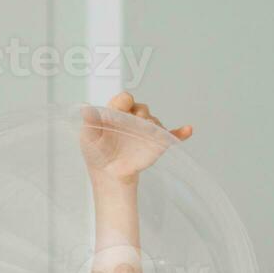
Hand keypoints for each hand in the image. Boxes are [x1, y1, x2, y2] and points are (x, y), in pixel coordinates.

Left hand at [79, 90, 193, 184]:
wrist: (109, 173)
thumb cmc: (97, 152)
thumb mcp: (89, 137)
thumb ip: (90, 122)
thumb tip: (85, 108)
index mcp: (118, 112)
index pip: (124, 99)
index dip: (124, 101)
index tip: (122, 107)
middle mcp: (135, 118)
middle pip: (142, 108)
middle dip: (141, 113)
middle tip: (137, 121)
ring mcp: (147, 130)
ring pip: (155, 121)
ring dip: (154, 124)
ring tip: (149, 131)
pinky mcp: (157, 142)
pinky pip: (172, 135)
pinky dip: (181, 132)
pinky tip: (188, 130)